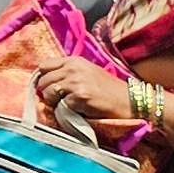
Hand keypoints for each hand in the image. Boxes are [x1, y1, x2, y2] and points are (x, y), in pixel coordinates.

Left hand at [32, 56, 146, 137]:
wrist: (130, 102)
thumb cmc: (109, 90)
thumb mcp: (87, 73)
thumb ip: (67, 73)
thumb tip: (44, 82)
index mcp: (74, 61)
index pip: (44, 65)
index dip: (44, 78)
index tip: (51, 87)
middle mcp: (73, 68)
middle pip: (43, 81)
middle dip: (48, 93)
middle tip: (62, 100)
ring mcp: (76, 82)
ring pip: (48, 94)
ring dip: (55, 103)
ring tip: (71, 105)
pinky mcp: (80, 97)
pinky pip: (60, 106)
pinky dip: (67, 111)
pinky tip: (80, 110)